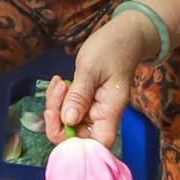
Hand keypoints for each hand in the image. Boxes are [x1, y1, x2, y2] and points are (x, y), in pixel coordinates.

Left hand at [45, 13, 158, 147]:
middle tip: (57, 90)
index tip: (60, 121)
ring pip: (65, 122)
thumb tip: (68, 120)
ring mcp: (90, 110)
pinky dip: (58, 98)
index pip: (96, 144)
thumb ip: (80, 95)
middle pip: (74, 136)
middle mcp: (100, 117)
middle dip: (57, 118)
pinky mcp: (83, 102)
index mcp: (110, 112)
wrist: (123, 35)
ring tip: (58, 81)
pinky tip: (58, 81)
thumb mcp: (92, 68)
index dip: (75, 144)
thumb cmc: (113, 49)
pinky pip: (65, 109)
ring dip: (55, 104)